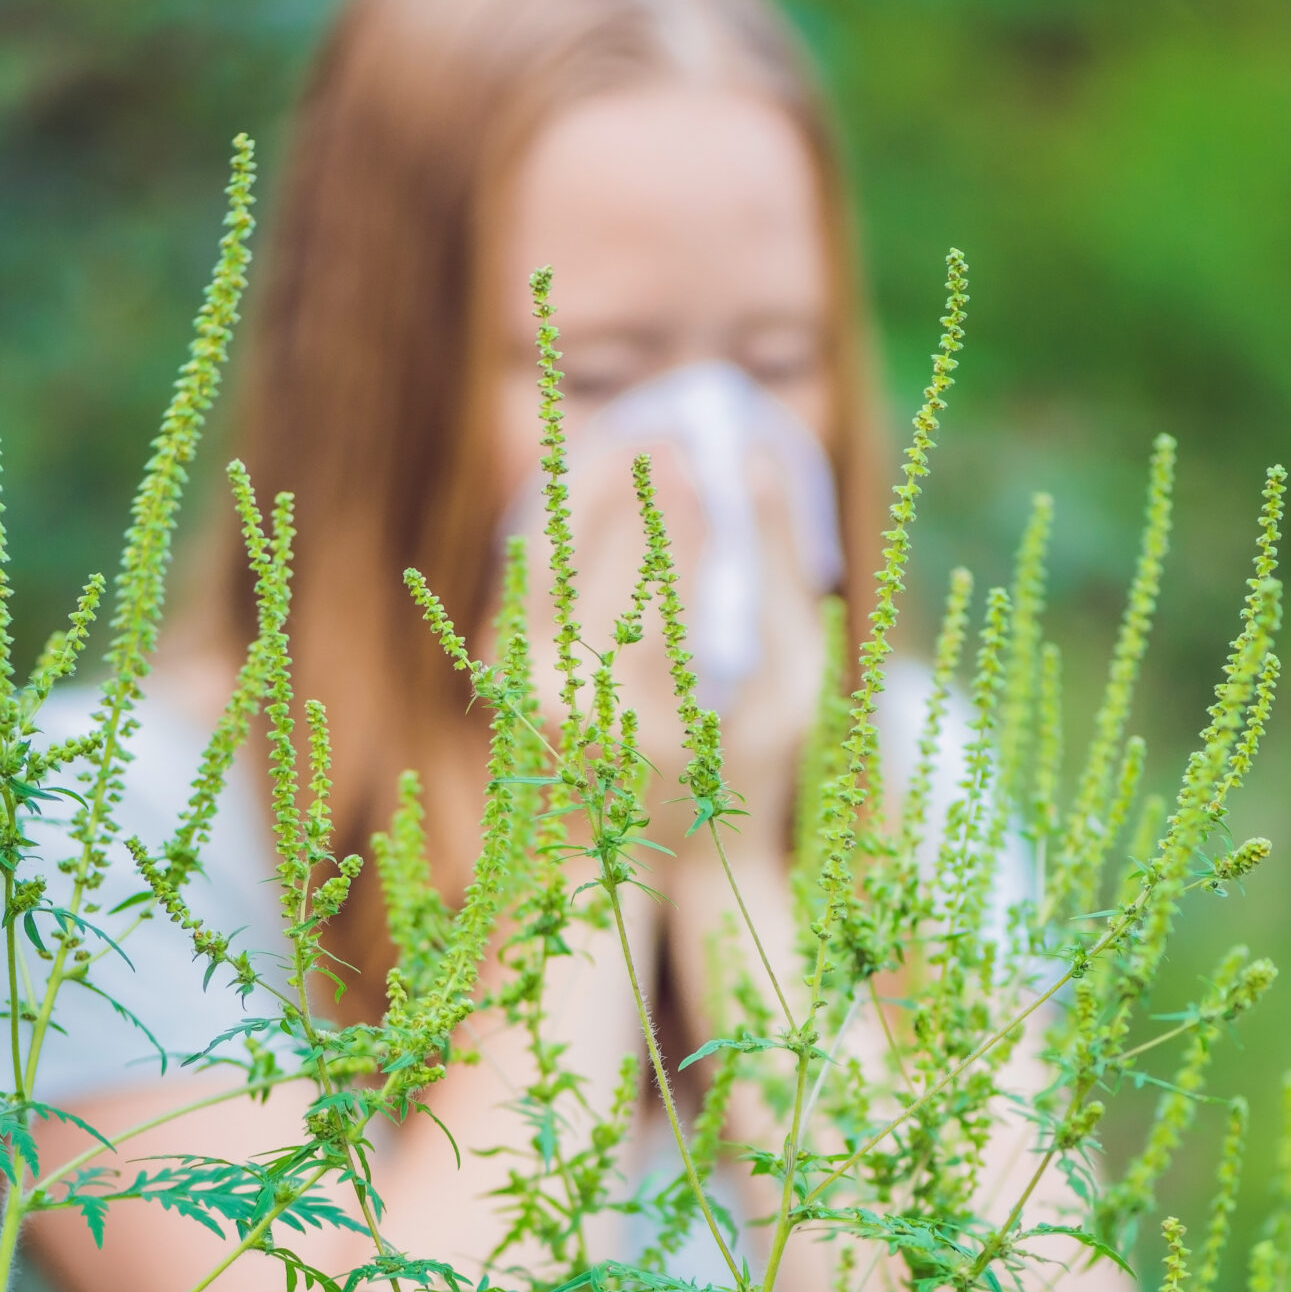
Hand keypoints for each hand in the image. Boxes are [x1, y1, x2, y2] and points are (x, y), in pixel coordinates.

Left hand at [512, 423, 828, 835]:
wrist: (631, 850)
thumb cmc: (735, 772)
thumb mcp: (785, 691)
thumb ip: (781, 580)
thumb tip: (761, 467)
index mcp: (646, 727)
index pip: (660, 605)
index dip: (681, 527)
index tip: (707, 464)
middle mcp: (571, 706)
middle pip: (597, 572)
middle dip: (635, 496)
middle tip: (672, 440)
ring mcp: (527, 685)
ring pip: (547, 558)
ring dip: (584, 491)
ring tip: (634, 443)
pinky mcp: (505, 664)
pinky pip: (528, 571)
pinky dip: (560, 519)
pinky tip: (599, 480)